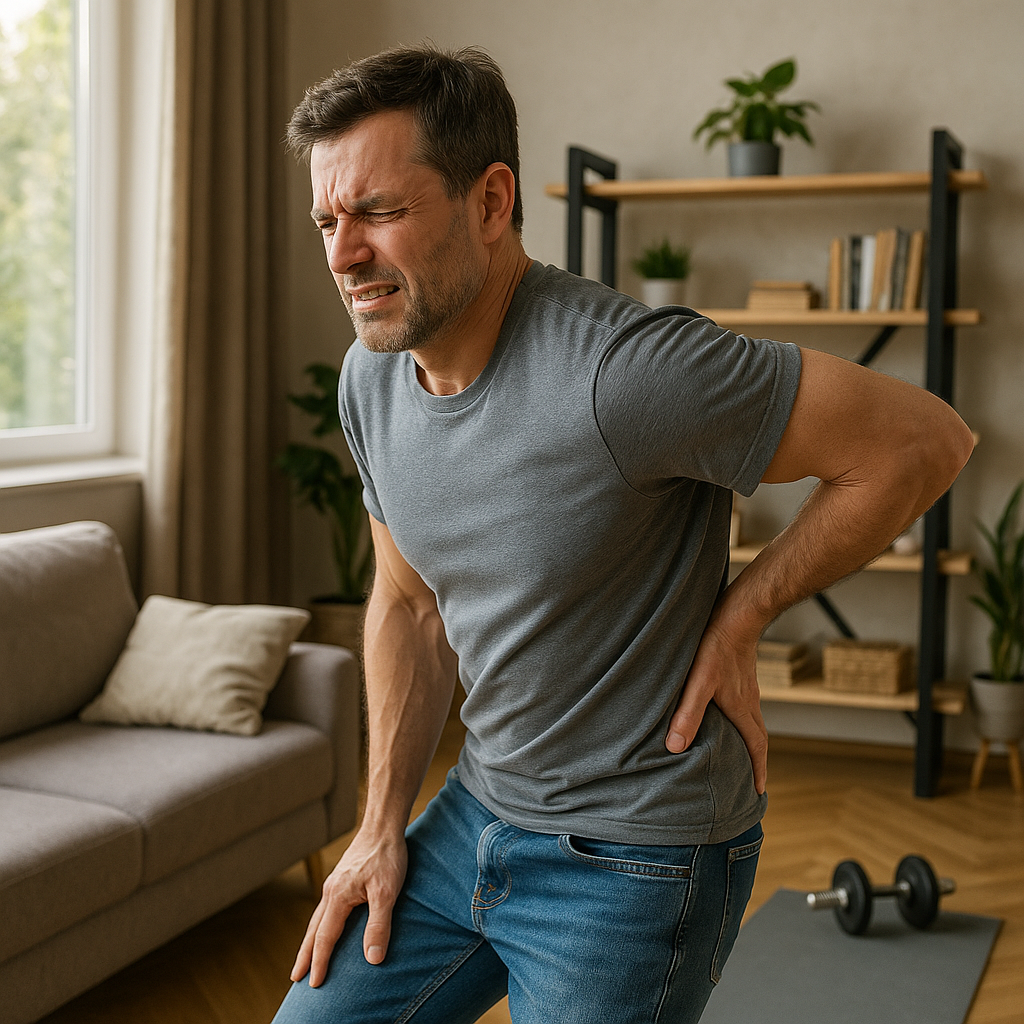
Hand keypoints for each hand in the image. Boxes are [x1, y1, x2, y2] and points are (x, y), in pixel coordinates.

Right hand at [290, 828, 407, 986]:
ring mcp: (335, 883)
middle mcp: (331, 891)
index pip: (324, 938)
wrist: (383, 824)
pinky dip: (321, 924)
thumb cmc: (386, 856)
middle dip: (305, 955)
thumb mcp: (387, 892)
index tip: (314, 984)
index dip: (319, 962)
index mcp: (338, 897)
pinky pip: (327, 907)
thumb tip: (372, 959)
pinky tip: (327, 926)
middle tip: (294, 978)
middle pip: (313, 930)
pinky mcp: (343, 878)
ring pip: (318, 918)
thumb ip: (378, 925)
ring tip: (306, 957)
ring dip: (311, 940)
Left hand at [665, 611, 767, 794]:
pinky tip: (724, 709)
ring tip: (736, 748)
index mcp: (742, 709)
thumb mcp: (699, 682)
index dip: (757, 769)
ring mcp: (746, 686)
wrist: (737, 613)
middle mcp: (749, 700)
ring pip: (750, 719)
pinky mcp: (739, 672)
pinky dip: (739, 716)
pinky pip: (744, 703)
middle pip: (757, 736)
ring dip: (747, 737)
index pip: (756, 746)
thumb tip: (676, 747)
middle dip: (755, 759)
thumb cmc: (717, 646)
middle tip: (751, 777)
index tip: (759, 791)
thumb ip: (687, 714)